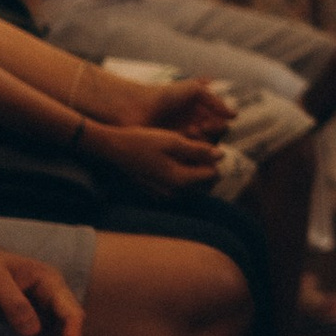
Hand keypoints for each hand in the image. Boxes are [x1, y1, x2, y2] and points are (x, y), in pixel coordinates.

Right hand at [90, 123, 223, 193]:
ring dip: (194, 170)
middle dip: (206, 166)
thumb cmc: (143, 140)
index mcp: (181, 180)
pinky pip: (177, 186)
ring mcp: (164, 194)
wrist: (114, 148)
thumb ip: (198, 149)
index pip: (213, 174)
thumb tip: (221, 155)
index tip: (203, 142)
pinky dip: (180, 174)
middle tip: (196, 145)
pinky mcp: (156, 192)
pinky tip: (171, 158)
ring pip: (192, 185)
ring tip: (183, 149)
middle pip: (204, 184)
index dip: (213, 157)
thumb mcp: (173, 140)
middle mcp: (174, 193)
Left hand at [145, 76, 235, 143]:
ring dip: (199, 143)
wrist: (138, 107)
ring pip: (203, 147)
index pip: (219, 123)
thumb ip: (216, 101)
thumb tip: (234, 116)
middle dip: (208, 135)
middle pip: (213, 137)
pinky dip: (190, 151)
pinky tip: (181, 143)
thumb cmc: (165, 95)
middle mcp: (193, 124)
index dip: (216, 125)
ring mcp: (183, 137)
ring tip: (187, 133)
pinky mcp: (173, 149)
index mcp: (199, 111)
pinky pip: (189, 155)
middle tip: (196, 129)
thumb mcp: (195, 90)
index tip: (206, 123)